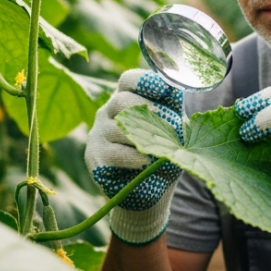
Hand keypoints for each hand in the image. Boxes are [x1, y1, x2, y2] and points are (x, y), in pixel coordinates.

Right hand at [85, 70, 184, 243]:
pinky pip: (114, 153)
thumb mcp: (172, 128)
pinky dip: (133, 156)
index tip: (164, 90)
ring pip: (118, 128)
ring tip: (160, 145)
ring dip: (143, 136)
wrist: (149, 189)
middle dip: (147, 110)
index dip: (144, 81)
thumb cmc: (162, 151)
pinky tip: (146, 161)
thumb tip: (176, 89)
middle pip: (121, 101)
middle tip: (167, 120)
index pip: (129, 80)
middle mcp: (107, 112)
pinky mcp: (95, 157)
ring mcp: (98, 134)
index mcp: (126, 99)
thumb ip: (172, 110)